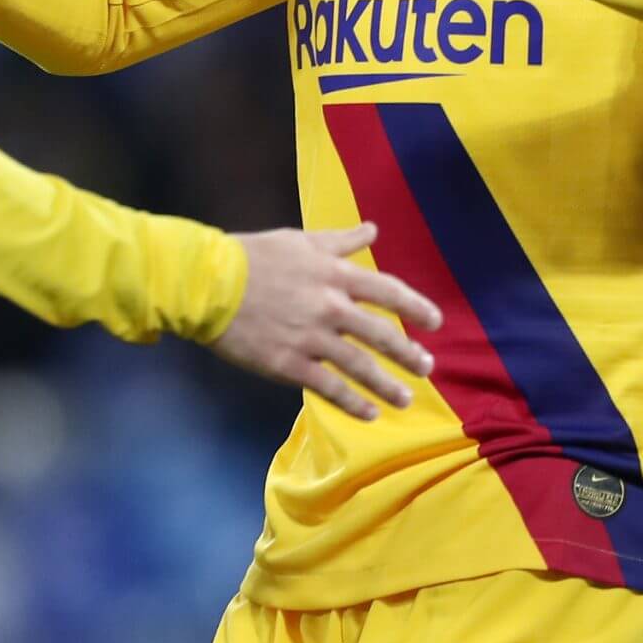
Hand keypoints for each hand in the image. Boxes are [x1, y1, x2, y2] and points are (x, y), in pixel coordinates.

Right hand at [210, 223, 441, 420]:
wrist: (208, 284)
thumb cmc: (253, 257)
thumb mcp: (299, 240)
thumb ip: (339, 240)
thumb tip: (372, 229)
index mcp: (334, 274)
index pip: (388, 291)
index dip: (416, 307)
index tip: (435, 322)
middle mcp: (330, 307)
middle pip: (381, 334)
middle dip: (408, 354)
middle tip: (427, 368)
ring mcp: (311, 338)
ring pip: (360, 366)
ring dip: (387, 385)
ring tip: (405, 399)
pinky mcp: (289, 364)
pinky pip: (329, 387)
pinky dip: (353, 402)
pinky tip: (369, 413)